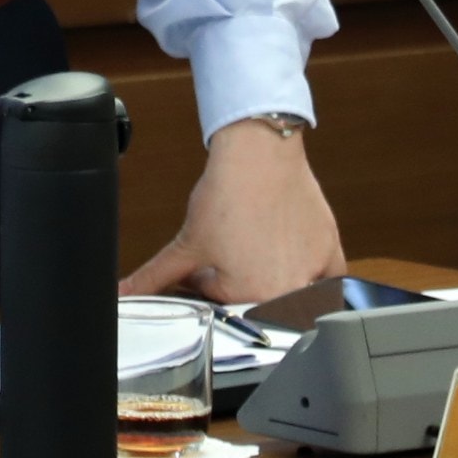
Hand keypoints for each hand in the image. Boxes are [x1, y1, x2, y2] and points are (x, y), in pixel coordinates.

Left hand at [122, 118, 347, 301]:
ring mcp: (315, 275)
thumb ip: (155, 277)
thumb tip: (126, 292)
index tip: (204, 262)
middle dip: (237, 281)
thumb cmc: (227, 194)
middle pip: (256, 301)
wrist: (259, 153)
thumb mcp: (186, 243)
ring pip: (290, 293)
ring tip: (254, 241)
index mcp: (252, 297)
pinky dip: (310, 274)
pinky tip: (289, 252)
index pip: (223, 305)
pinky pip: (324, 281)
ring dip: (271, 276)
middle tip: (229, 247)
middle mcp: (288, 293)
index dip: (206, 284)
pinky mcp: (332, 255)